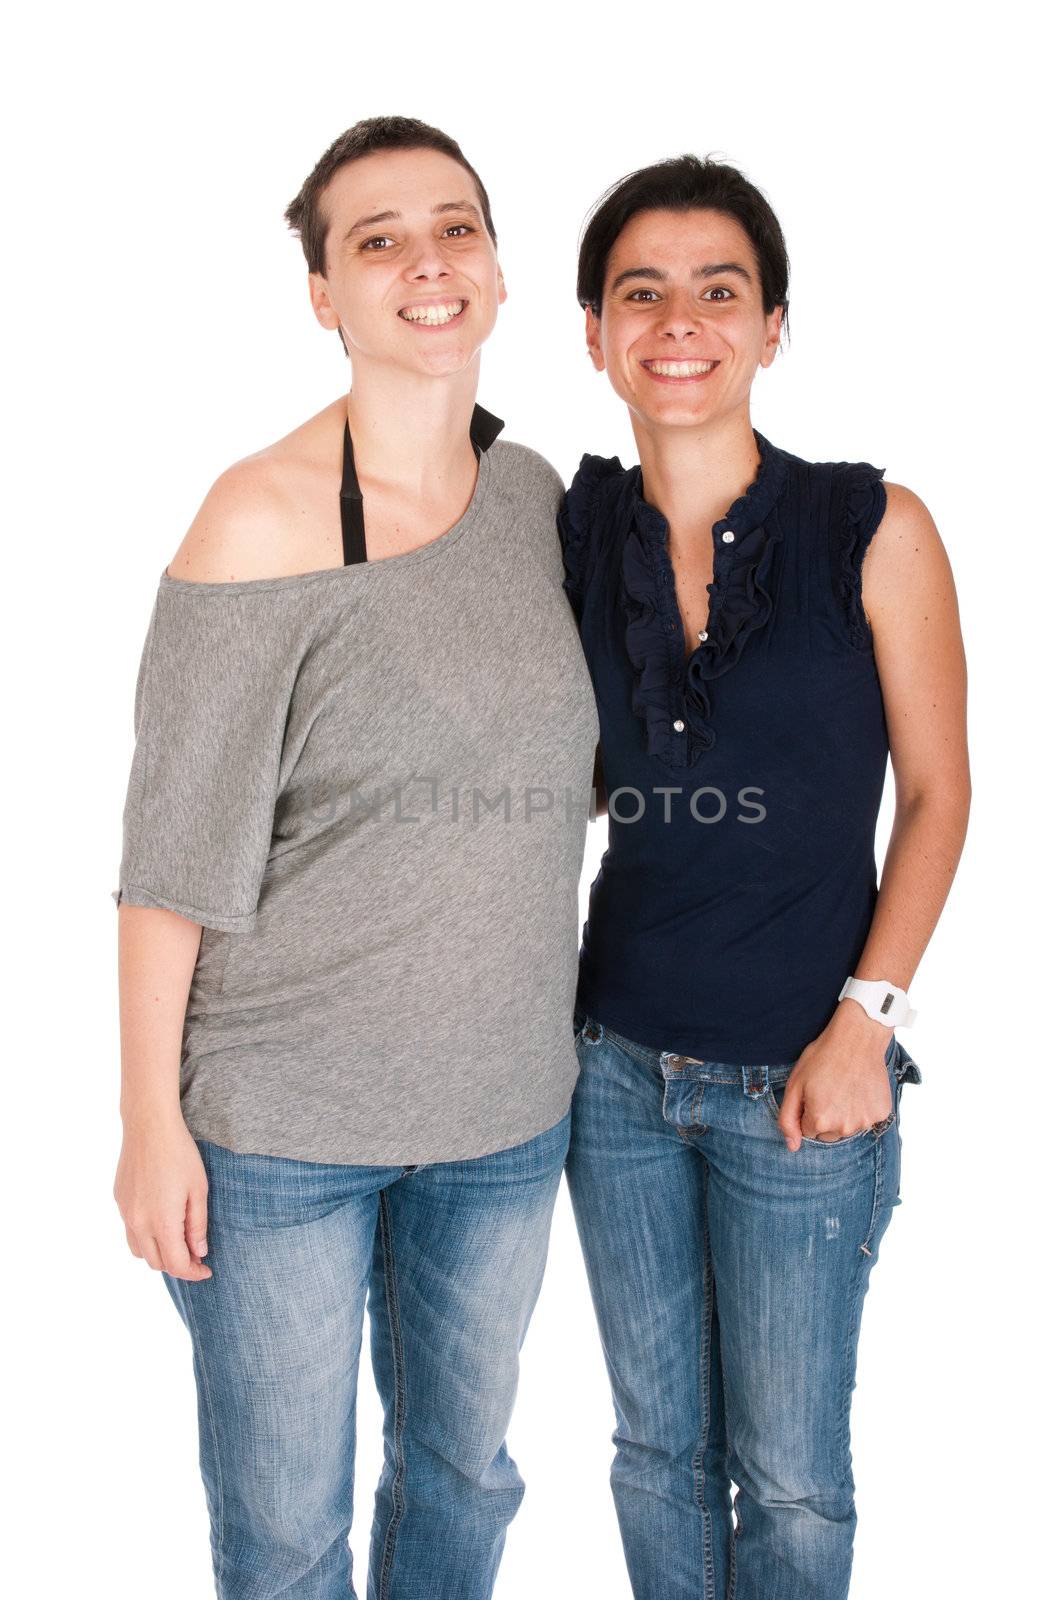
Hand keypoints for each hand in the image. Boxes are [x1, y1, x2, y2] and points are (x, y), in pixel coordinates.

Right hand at [113, 1110, 212, 1280]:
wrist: (149, 1126)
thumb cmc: (180, 1154)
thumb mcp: (199, 1190)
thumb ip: (198, 1225)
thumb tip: (198, 1252)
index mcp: (162, 1221)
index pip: (176, 1264)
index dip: (193, 1273)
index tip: (206, 1271)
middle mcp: (139, 1222)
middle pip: (156, 1263)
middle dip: (177, 1265)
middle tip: (196, 1255)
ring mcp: (125, 1212)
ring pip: (139, 1251)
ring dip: (159, 1253)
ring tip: (178, 1241)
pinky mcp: (119, 1201)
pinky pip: (130, 1231)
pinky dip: (146, 1236)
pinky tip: (161, 1221)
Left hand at [775, 1002, 894, 1153]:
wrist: (857, 1038)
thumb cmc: (822, 1058)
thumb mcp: (794, 1084)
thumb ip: (788, 1119)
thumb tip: (792, 1147)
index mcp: (819, 1121)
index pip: (808, 1131)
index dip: (809, 1110)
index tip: (814, 1092)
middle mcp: (843, 1127)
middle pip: (828, 1134)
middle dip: (825, 1116)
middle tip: (829, 1089)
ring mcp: (865, 1122)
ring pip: (848, 1128)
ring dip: (845, 1113)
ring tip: (845, 1087)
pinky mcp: (881, 1114)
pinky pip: (867, 1119)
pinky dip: (863, 1108)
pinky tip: (860, 1088)